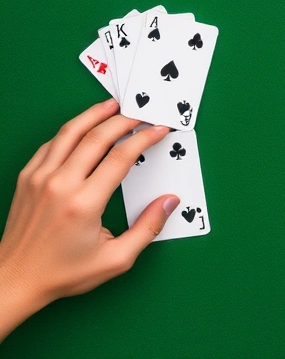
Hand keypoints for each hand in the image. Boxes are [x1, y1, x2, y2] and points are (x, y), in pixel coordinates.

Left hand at [0, 99, 178, 339]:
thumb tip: (170, 201)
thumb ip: (148, 228)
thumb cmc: (63, 273)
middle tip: (141, 113)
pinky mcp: (26, 178)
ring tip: (112, 105)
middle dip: (123, 120)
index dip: (144, 139)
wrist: (14, 279)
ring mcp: (39, 178)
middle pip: (96, 137)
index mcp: (84, 203)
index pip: (120, 157)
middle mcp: (60, 184)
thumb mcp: (116, 259)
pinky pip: (51, 144)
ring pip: (70, 132)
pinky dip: (70, 130)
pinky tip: (83, 127)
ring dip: (94, 115)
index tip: (159, 130)